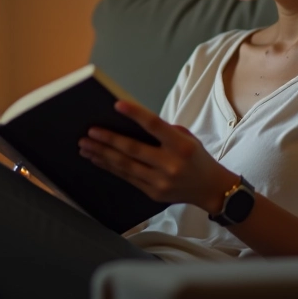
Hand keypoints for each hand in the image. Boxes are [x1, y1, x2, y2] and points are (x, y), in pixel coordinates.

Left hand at [78, 101, 236, 212]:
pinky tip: (98, 159)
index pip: (155, 126)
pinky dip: (110, 167)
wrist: (211, 190)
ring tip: (85, 146)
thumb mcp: (187, 139)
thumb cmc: (197, 158)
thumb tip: (131, 122)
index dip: (135, 114)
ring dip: (102, 155)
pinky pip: (127, 178)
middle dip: (108, 140)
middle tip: (90, 132)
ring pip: (125, 166)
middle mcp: (170, 165)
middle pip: (133, 150)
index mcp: (181, 146)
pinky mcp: (153, 193)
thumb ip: (163, 131)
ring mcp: (161, 181)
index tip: (116, 105)